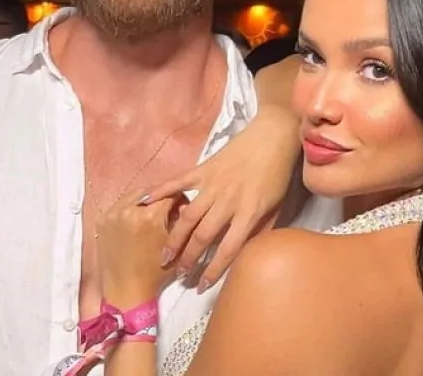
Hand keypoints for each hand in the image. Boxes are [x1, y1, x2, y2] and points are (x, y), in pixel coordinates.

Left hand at [96, 192, 187, 307]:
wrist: (125, 291)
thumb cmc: (155, 273)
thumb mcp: (177, 248)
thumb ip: (183, 223)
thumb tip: (184, 205)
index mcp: (150, 216)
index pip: (171, 194)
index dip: (180, 200)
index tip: (182, 208)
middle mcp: (130, 210)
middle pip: (152, 191)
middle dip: (162, 199)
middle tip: (167, 211)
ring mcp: (113, 213)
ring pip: (135, 195)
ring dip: (146, 201)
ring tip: (151, 215)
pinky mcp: (103, 219)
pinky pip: (121, 204)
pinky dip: (130, 207)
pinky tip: (136, 220)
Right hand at [141, 104, 299, 291]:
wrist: (274, 136)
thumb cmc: (278, 174)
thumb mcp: (277, 206)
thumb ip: (261, 231)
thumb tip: (247, 254)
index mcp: (249, 212)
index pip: (229, 249)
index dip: (214, 271)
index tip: (202, 286)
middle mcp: (228, 200)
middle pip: (203, 236)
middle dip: (189, 258)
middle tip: (178, 274)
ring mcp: (213, 183)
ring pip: (188, 216)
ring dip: (174, 237)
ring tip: (164, 255)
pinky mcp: (204, 168)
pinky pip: (179, 181)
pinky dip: (161, 191)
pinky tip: (144, 202)